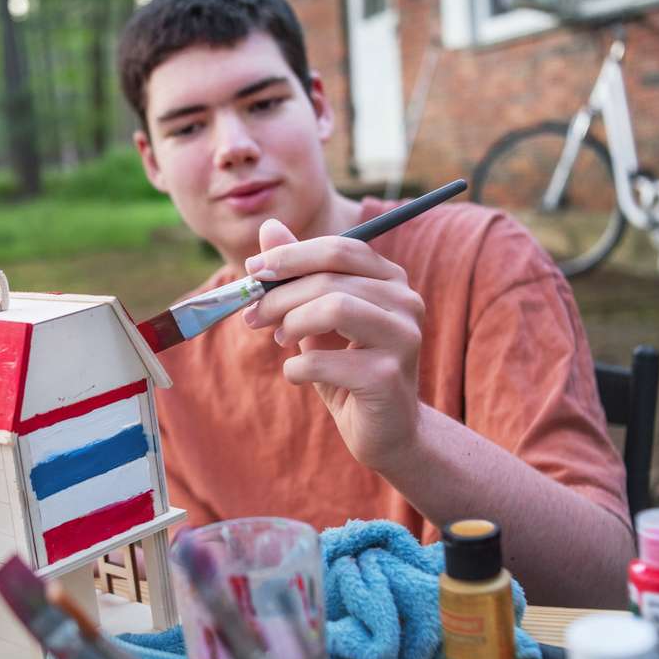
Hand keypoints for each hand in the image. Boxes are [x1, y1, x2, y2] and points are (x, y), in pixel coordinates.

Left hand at [241, 218, 424, 468]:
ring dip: (291, 324)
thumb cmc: (347, 369)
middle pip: (330, 278)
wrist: (386, 432)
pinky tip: (299, 375)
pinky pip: (324, 360)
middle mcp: (406, 302)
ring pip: (334, 308)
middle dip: (280, 295)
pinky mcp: (388, 376)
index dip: (291, 255)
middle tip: (252, 315)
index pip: (340, 249)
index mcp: (390, 280)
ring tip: (281, 340)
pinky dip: (297, 368)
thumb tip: (269, 227)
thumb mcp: (317, 317)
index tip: (253, 271)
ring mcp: (403, 338)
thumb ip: (297, 274)